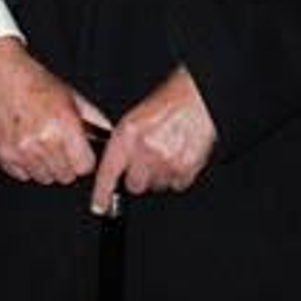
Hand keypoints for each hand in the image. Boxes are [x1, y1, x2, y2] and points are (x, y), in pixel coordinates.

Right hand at [0, 37, 110, 185]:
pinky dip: (26, 166)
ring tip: (43, 145)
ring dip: (47, 167)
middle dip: (67, 164)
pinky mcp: (4, 154)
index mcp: (65, 124)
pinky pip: (23, 176)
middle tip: (61, 146)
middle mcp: (43, 140)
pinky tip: (27, 146)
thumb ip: (94, 119)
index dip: (85, 160)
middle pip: (65, 176)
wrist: (2, 75)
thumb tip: (109, 136)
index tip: (81, 154)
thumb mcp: (72, 96)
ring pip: (45, 178)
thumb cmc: (36, 83)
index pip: (84, 167)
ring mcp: (22, 149)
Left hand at [91, 66, 216, 214]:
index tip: (99, 205)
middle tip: (149, 158)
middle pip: (135, 185)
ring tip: (169, 150)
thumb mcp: (139, 115)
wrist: (200, 95)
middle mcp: (145, 149)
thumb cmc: (173, 98)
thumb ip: (127, 142)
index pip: (108, 171)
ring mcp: (165, 160)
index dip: (101, 193)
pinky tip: (181, 154)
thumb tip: (120, 163)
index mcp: (129, 132)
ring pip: (157, 185)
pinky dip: (179, 174)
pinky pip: (177, 184)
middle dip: (140, 175)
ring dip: (160, 174)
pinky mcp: (185, 167)